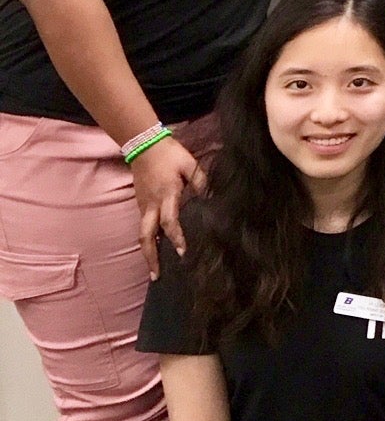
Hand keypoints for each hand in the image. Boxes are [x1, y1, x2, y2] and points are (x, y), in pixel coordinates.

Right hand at [132, 136, 205, 277]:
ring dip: (148, 251)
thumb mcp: (190, 164)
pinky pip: (143, 225)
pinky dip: (147, 239)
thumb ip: (200, 181)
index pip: (170, 222)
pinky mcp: (140, 203)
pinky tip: (154, 247)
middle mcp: (151, 205)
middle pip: (146, 236)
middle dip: (150, 257)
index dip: (177, 238)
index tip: (183, 253)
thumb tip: (209, 199)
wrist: (144, 144)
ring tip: (154, 269)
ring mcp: (143, 205)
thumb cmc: (170, 154)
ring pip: (142, 233)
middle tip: (156, 275)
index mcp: (166, 195)